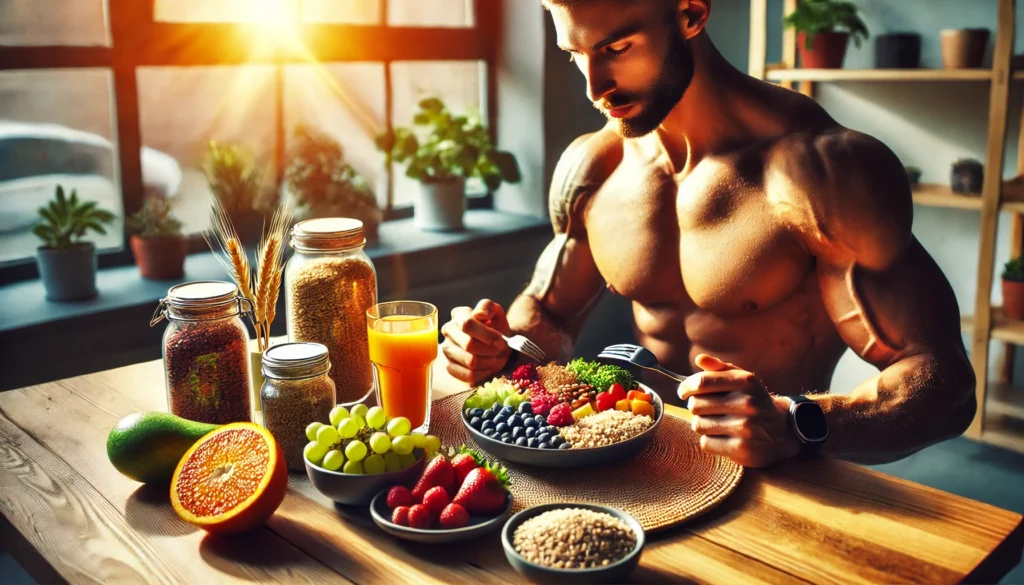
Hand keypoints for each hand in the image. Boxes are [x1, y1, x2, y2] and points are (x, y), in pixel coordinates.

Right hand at [441, 299, 513, 383]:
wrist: (498, 345)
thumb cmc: (496, 328)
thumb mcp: (497, 313)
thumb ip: (489, 307)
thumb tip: (479, 313)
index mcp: (458, 315)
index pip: (467, 324)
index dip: (487, 335)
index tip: (500, 342)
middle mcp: (448, 331)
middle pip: (469, 344)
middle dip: (489, 350)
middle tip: (498, 350)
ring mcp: (447, 350)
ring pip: (470, 361)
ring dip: (488, 361)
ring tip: (493, 357)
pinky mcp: (450, 367)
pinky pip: (468, 375)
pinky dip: (483, 373)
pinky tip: (487, 367)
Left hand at [677, 354, 799, 467]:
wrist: (783, 430)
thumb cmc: (755, 401)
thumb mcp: (743, 380)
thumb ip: (720, 369)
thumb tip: (700, 359)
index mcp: (745, 381)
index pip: (701, 382)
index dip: (686, 388)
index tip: (683, 393)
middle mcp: (746, 402)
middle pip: (696, 405)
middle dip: (697, 408)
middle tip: (707, 410)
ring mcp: (745, 427)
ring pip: (699, 425)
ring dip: (703, 425)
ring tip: (717, 424)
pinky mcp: (742, 448)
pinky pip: (706, 443)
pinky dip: (710, 441)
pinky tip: (723, 437)